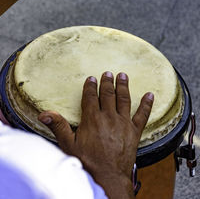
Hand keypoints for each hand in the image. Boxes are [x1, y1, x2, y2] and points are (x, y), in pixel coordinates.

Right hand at [39, 72, 153, 198]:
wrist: (108, 177)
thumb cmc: (88, 162)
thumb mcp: (68, 145)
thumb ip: (58, 126)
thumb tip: (45, 114)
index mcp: (92, 119)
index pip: (91, 97)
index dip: (91, 86)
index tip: (91, 78)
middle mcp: (108, 117)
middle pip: (108, 94)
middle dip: (107, 82)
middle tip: (108, 73)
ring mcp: (123, 123)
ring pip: (124, 100)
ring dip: (123, 86)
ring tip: (123, 76)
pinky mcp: (134, 132)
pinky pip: (142, 115)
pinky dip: (146, 104)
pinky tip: (149, 95)